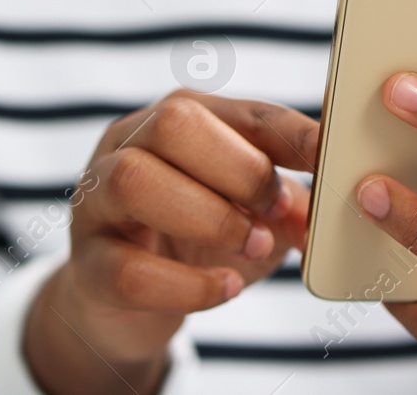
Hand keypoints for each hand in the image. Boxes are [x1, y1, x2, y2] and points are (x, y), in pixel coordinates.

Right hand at [24, 91, 319, 394]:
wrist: (121, 304)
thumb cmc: (194, 241)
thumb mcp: (250, 214)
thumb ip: (286, 204)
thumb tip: (327, 206)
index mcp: (180, 119)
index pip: (243, 111)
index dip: (291, 134)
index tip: (330, 159)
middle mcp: (129, 145)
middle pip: (174, 123)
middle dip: (239, 169)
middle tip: (274, 211)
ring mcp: (98, 202)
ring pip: (135, 180)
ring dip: (209, 217)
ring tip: (252, 246)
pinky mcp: (86, 264)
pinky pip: (127, 269)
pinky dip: (186, 285)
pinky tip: (225, 288)